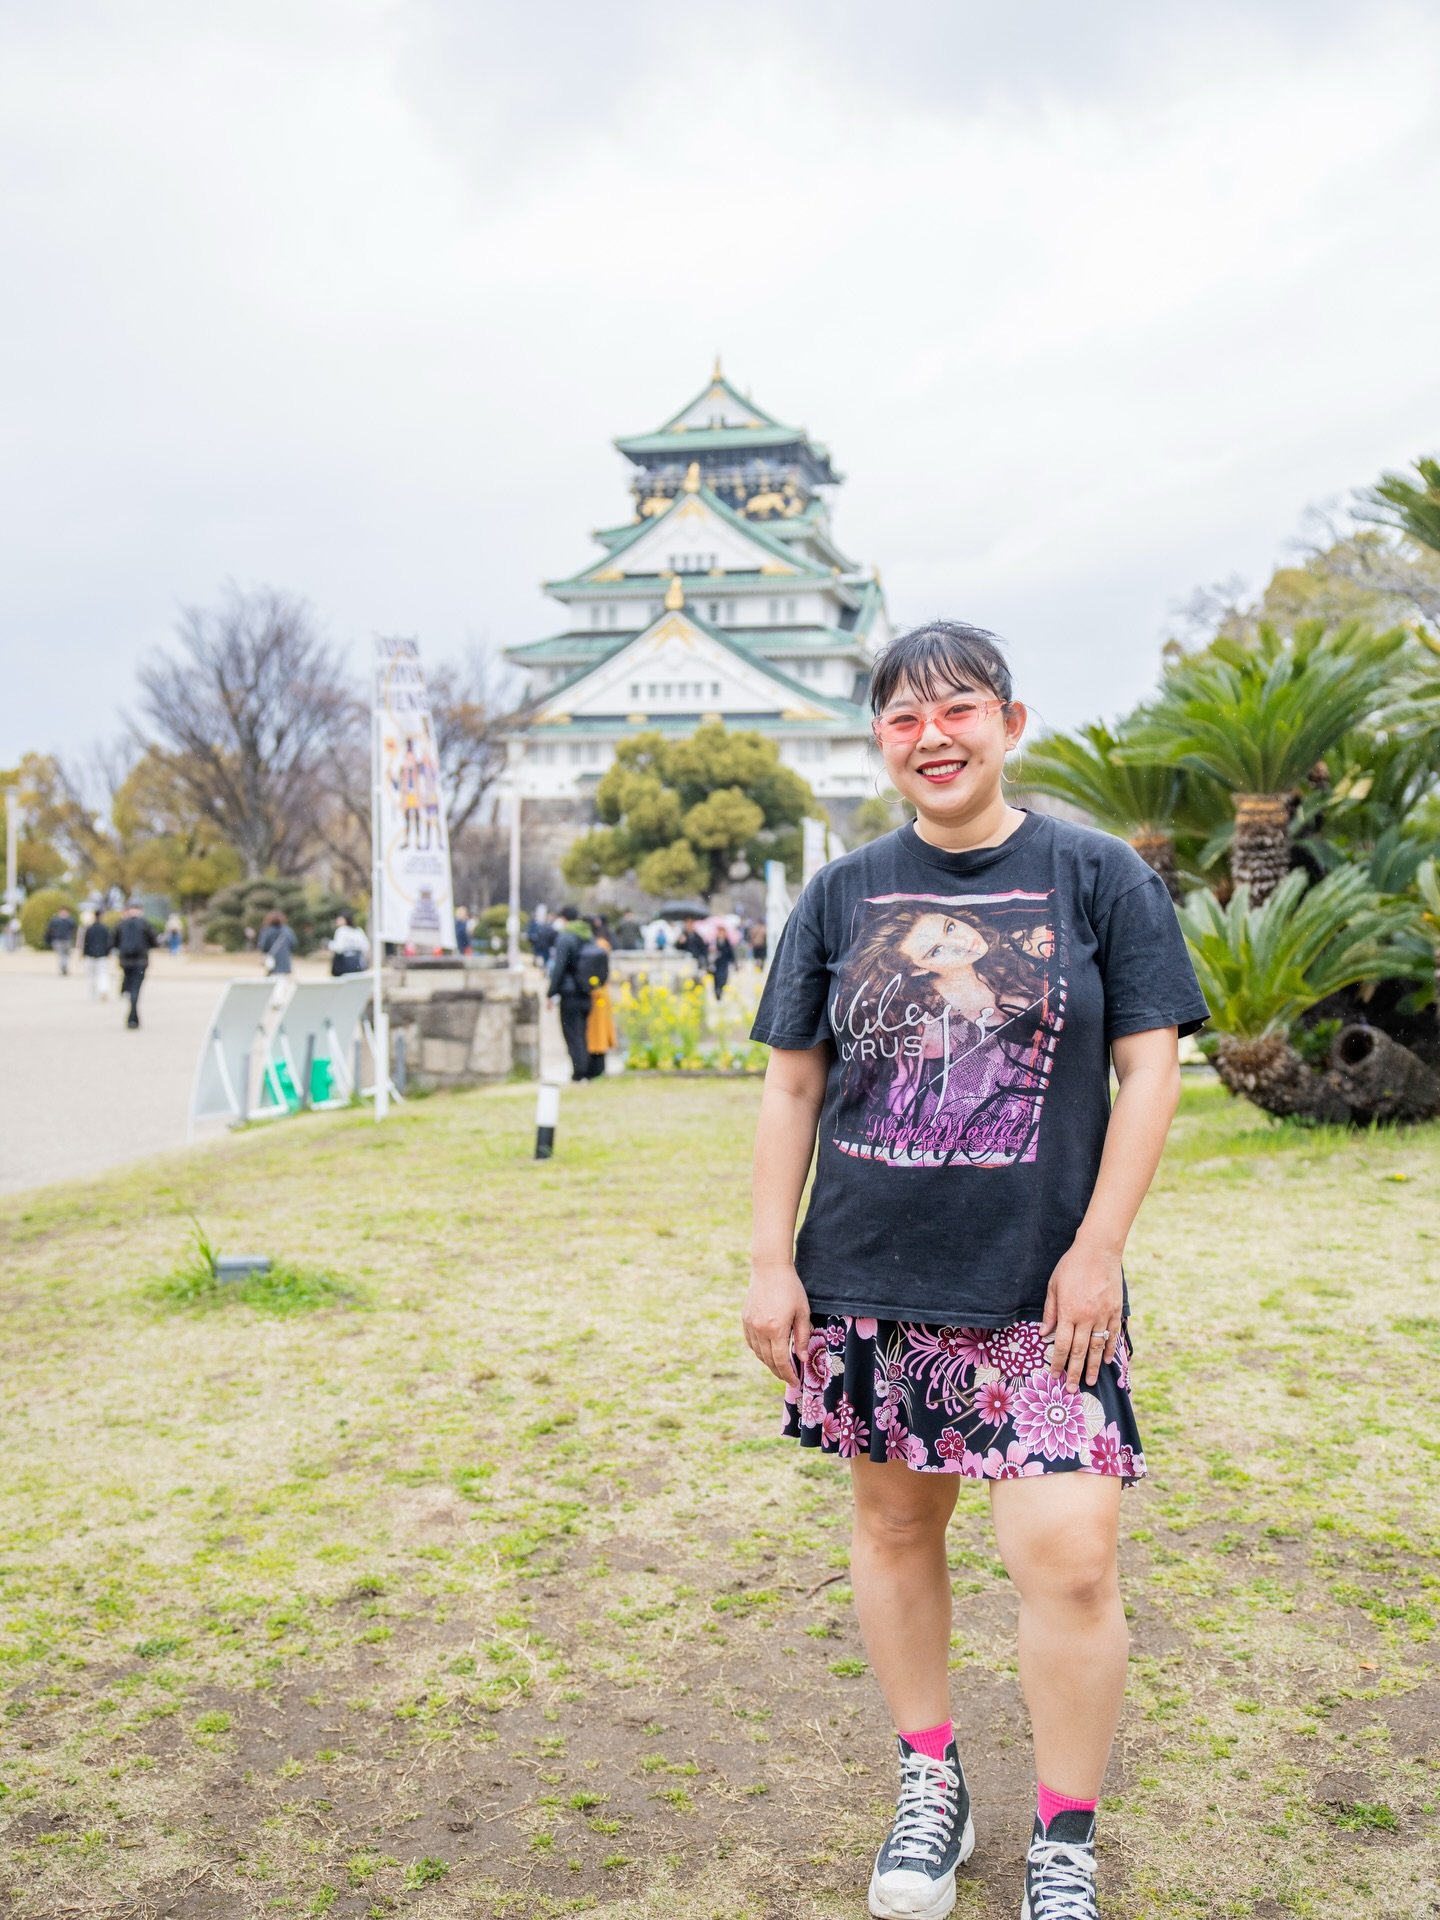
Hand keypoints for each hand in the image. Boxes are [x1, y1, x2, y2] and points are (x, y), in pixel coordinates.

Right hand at [742, 1260, 812, 1387]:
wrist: (769, 1268)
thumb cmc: (790, 1288)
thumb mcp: (802, 1312)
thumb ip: (802, 1337)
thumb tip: (802, 1359)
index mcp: (776, 1329)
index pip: (781, 1361)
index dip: (788, 1375)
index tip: (795, 1382)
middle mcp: (760, 1330)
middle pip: (769, 1360)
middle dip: (780, 1372)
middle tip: (790, 1378)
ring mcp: (750, 1325)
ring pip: (758, 1353)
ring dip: (769, 1363)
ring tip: (781, 1367)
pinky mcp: (745, 1319)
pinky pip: (751, 1343)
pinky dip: (759, 1351)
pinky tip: (768, 1352)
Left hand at [1040, 1239, 1123, 1391]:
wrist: (1098, 1251)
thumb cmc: (1072, 1266)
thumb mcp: (1053, 1286)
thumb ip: (1050, 1312)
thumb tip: (1043, 1333)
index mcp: (1068, 1312)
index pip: (1060, 1345)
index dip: (1057, 1363)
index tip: (1054, 1376)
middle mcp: (1086, 1318)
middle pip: (1079, 1352)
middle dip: (1073, 1372)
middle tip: (1070, 1389)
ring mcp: (1102, 1315)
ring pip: (1097, 1348)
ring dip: (1093, 1367)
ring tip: (1090, 1382)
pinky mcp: (1115, 1311)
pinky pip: (1112, 1335)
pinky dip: (1109, 1349)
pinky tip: (1107, 1361)